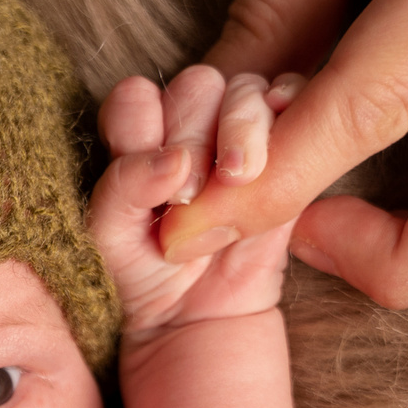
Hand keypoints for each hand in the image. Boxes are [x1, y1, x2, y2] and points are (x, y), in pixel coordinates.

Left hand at [90, 67, 301, 338]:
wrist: (199, 321)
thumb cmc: (143, 274)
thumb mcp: (110, 235)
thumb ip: (123, 186)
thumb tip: (173, 159)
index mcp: (140, 135)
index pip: (138, 96)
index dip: (142, 122)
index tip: (157, 173)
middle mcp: (191, 127)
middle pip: (197, 86)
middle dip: (193, 135)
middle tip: (190, 192)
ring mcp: (241, 137)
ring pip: (246, 91)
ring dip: (240, 128)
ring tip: (235, 179)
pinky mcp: (290, 154)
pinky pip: (296, 108)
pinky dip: (288, 113)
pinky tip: (272, 155)